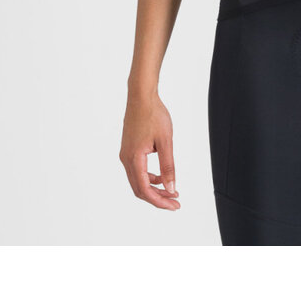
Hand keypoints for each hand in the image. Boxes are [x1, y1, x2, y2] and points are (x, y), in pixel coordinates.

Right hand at [119, 91, 180, 209]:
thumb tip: (171, 187)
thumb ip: (168, 166)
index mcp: (134, 158)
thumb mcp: (166, 141)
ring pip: (138, 181)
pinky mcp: (128, 150)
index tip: (174, 205)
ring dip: (154, 188)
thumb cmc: (153, 114)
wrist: (141, 96)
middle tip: (174, 203)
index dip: (159, 201)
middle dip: (157, 198)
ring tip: (171, 191)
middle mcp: (126, 159)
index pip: (145, 189)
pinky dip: (149, 177)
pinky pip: (137, 171)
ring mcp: (125, 154)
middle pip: (139, 189)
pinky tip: (162, 176)